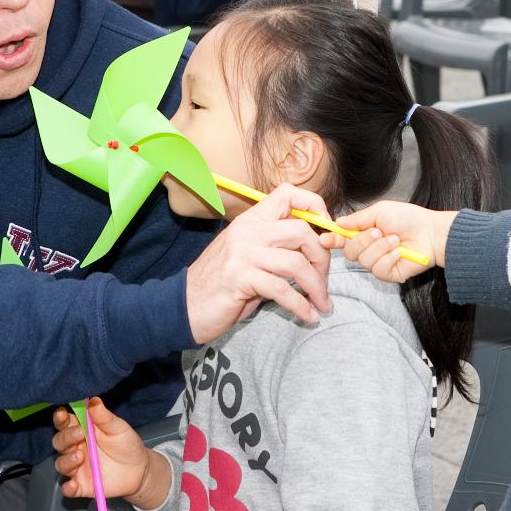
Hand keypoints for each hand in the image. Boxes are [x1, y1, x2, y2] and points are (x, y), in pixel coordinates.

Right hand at [52, 398, 170, 508]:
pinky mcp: (81, 485)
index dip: (61, 418)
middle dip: (65, 437)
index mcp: (82, 430)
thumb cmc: (126, 444)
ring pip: (61, 464)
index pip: (65, 423)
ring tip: (80, 456)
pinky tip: (72, 484)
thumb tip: (93, 400)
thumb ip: (104, 417)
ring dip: (67, 460)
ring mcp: (77, 467)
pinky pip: (68, 488)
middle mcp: (75, 448)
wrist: (139, 470)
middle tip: (79, 433)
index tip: (62, 414)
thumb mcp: (118, 428)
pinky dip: (67, 487)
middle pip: (59, 442)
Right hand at [186, 183, 332, 342]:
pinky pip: (283, 291)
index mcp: (250, 220)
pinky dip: (302, 306)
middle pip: (301, 231)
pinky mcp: (239, 279)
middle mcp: (247, 231)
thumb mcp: (248, 256)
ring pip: (296, 263)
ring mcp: (242, 254)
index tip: (327, 232)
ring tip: (322, 304)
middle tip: (324, 281)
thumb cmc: (222, 284)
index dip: (315, 207)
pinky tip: (308, 316)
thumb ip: (277, 247)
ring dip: (317, 287)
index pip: (288, 193)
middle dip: (322, 258)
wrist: (184, 306)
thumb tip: (317, 249)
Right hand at [320, 201, 456, 282]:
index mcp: (364, 232)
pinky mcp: (389, 274)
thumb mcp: (380, 211)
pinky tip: (399, 252)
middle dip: (363, 241)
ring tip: (395, 239)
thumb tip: (338, 222)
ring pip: (364, 261)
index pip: (342, 239)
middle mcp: (369, 248)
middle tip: (379, 231)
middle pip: (350, 252)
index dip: (332, 240)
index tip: (324, 239)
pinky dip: (388, 259)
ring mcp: (379, 262)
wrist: (431, 233)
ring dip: (380, 248)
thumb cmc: (409, 218)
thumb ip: (357, 219)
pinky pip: (378, 270)